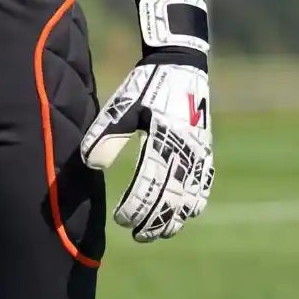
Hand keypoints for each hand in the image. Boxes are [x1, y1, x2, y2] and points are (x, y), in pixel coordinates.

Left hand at [80, 0, 214, 242]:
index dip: (136, 206)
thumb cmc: (147, 84)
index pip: (150, 184)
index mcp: (164, 139)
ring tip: (160, 232)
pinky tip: (186, 214)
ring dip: (176, 217)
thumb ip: (107, 135)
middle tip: (138, 235)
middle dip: (155, 220)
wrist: (182, 63)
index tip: (121, 220)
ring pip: (192, 196)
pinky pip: (205, 183)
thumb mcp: (122, 105)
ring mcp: (201, 151)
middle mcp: (187, 149)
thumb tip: (91, 165)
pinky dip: (196, 202)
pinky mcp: (207, 149)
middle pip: (172, 197)